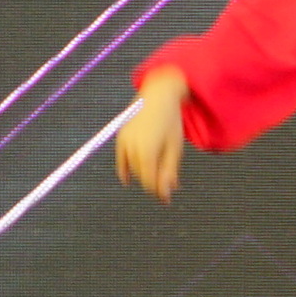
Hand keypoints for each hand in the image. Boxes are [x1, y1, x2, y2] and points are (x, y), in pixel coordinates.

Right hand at [114, 73, 189, 200]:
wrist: (158, 96)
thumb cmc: (170, 121)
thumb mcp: (175, 147)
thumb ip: (169, 171)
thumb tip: (166, 192)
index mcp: (147, 151)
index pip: (150, 180)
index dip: (158, 191)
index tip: (166, 200)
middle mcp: (131, 148)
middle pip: (142, 175)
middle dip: (153, 185)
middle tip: (165, 195)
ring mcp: (123, 142)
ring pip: (132, 168)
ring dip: (143, 177)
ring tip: (155, 183)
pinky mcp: (120, 137)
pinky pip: (120, 159)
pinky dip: (125, 170)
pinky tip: (128, 180)